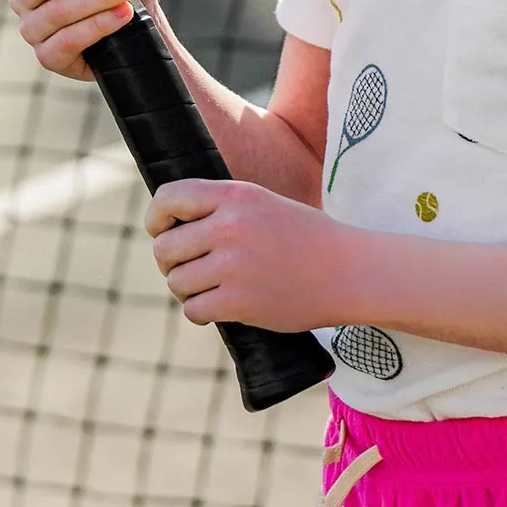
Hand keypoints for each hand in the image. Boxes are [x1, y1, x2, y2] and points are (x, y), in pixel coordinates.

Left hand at [146, 179, 349, 332]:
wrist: (349, 271)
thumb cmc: (304, 237)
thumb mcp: (262, 203)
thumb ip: (220, 207)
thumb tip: (168, 223)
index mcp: (235, 194)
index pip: (168, 198)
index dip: (157, 218)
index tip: (163, 231)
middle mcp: (229, 226)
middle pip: (165, 247)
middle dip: (172, 261)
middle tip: (192, 267)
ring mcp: (233, 265)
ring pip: (177, 281)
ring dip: (188, 289)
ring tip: (213, 287)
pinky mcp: (239, 302)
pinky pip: (194, 309)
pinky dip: (201, 312)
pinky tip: (220, 307)